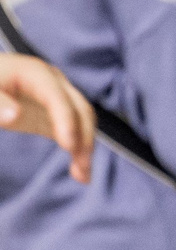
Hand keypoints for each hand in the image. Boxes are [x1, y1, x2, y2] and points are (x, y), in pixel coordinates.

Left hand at [0, 56, 95, 183]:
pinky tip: (78, 171)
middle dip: (84, 138)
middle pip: (79, 109)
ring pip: (82, 121)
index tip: (68, 147)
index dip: (66, 120)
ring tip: (82, 176)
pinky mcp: (53, 112)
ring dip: (85, 147)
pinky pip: (73, 129)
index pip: (57, 98)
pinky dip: (78, 149)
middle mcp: (53, 83)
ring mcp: (56, 97)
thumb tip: (15, 115)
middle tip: (81, 170)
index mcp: (35, 73)